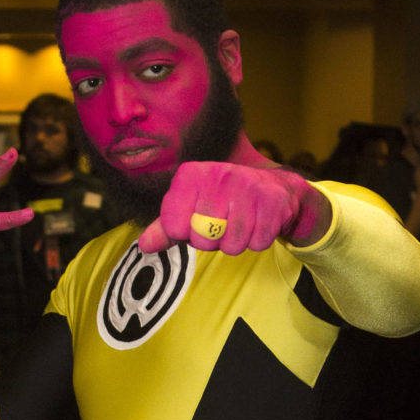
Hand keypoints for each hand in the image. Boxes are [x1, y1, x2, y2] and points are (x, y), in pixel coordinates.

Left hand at [137, 162, 329, 254]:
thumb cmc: (224, 200)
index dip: (186, 234)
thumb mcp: (191, 207)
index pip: (173, 227)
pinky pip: (257, 243)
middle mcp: (218, 174)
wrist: (275, 186)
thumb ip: (166, 227)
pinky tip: (258, 222)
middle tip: (223, 223)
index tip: (196, 220)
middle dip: (213, 241)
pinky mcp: (272, 199)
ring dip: (236, 243)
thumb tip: (145, 245)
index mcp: (191, 175)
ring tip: (240, 223)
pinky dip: (257, 241)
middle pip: (203, 240)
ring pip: (232, 245)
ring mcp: (247, 185)